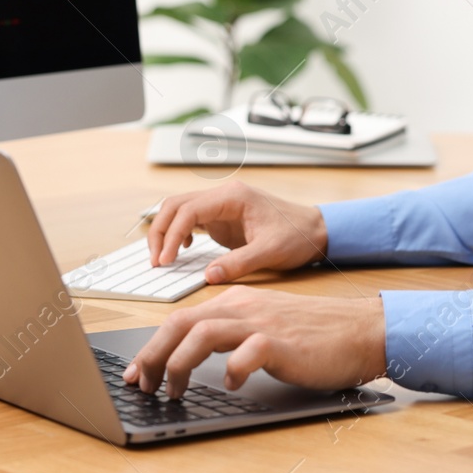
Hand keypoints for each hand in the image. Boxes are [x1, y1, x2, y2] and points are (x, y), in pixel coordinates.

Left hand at [120, 286, 386, 396]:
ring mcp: (261, 323)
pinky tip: (234, 385)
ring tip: (174, 391)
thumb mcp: (264, 326)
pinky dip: (231, 372)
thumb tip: (193, 357)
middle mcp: (243, 307)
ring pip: (202, 334)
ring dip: (178, 365)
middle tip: (140, 384)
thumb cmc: (315, 334)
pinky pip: (245, 354)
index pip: (181, 318)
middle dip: (151, 355)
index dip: (152, 346)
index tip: (138, 372)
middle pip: (180, 323)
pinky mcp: (281, 342)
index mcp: (236, 301)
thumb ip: (232, 335)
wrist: (360, 329)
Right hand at [147, 180, 327, 284]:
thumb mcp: (271, 252)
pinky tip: (181, 252)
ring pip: (179, 210)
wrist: (315, 230)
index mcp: (233, 197)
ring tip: (162, 259)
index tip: (165, 260)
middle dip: (160, 231)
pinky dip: (178, 233)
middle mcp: (224, 197)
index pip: (188, 210)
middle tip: (156, 262)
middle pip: (176, 205)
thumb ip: (239, 263)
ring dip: (165, 232)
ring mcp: (221, 206)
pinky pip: (191, 220)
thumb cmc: (297, 236)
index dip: (171, 235)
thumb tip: (209, 276)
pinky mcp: (222, 218)